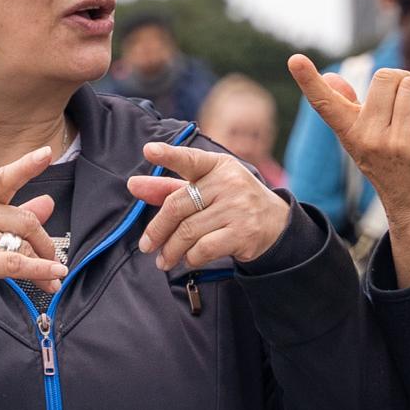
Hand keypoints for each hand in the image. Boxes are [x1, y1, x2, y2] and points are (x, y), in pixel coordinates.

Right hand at [0, 146, 70, 317]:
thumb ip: (15, 217)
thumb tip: (48, 202)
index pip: (3, 179)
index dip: (26, 166)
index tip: (46, 153)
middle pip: (25, 220)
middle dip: (45, 243)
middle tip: (54, 261)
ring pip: (23, 245)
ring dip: (43, 264)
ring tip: (52, 279)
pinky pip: (16, 263)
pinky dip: (40, 270)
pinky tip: (54, 275)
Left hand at [129, 142, 290, 270]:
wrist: (275, 223)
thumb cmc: (231, 202)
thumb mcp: (205, 189)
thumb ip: (169, 187)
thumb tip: (134, 185)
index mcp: (218, 166)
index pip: (190, 159)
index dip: (169, 155)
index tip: (149, 150)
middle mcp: (229, 183)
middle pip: (178, 207)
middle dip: (157, 230)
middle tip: (147, 245)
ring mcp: (238, 208)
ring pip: (188, 232)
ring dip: (171, 250)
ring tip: (164, 259)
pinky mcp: (243, 233)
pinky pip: (203, 249)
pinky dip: (190, 258)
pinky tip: (187, 259)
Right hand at [287, 54, 409, 284]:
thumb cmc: (388, 166)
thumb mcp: (361, 139)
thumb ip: (347, 107)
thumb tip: (331, 77)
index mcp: (349, 133)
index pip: (325, 103)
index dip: (308, 80)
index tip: (295, 60)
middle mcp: (369, 139)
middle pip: (387, 76)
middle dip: (402, 83)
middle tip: (404, 106)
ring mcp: (397, 146)